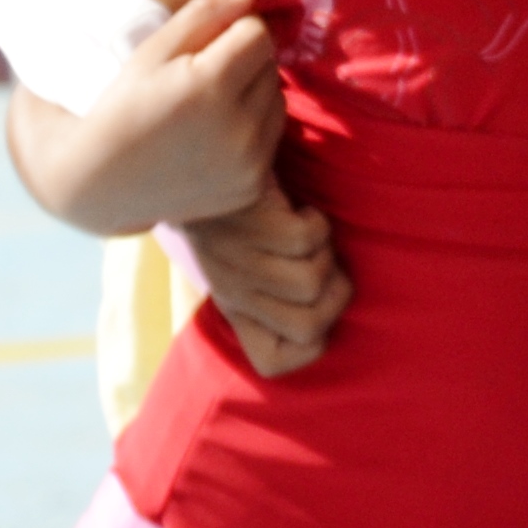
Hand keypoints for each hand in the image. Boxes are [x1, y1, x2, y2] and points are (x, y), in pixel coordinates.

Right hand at [22, 0, 288, 235]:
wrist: (102, 180)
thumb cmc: (124, 105)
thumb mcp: (153, 51)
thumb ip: (204, 14)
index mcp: (211, 85)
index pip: (258, 34)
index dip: (235, 32)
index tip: (208, 47)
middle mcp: (238, 126)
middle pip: (270, 67)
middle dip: (245, 63)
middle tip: (204, 78)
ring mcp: (249, 162)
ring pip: (278, 101)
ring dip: (255, 94)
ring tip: (211, 106)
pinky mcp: (253, 187)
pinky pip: (273, 138)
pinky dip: (256, 130)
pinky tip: (219, 135)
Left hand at [184, 182, 350, 376]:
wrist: (193, 165)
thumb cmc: (231, 216)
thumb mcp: (237, 267)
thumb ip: (268, 296)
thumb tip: (321, 321)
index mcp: (233, 307)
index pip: (272, 362)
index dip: (310, 342)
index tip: (310, 302)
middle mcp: (233, 291)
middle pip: (309, 327)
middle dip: (334, 292)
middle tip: (317, 261)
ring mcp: (239, 260)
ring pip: (310, 282)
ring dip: (325, 252)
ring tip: (306, 233)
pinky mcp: (250, 223)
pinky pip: (304, 239)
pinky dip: (315, 221)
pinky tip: (299, 209)